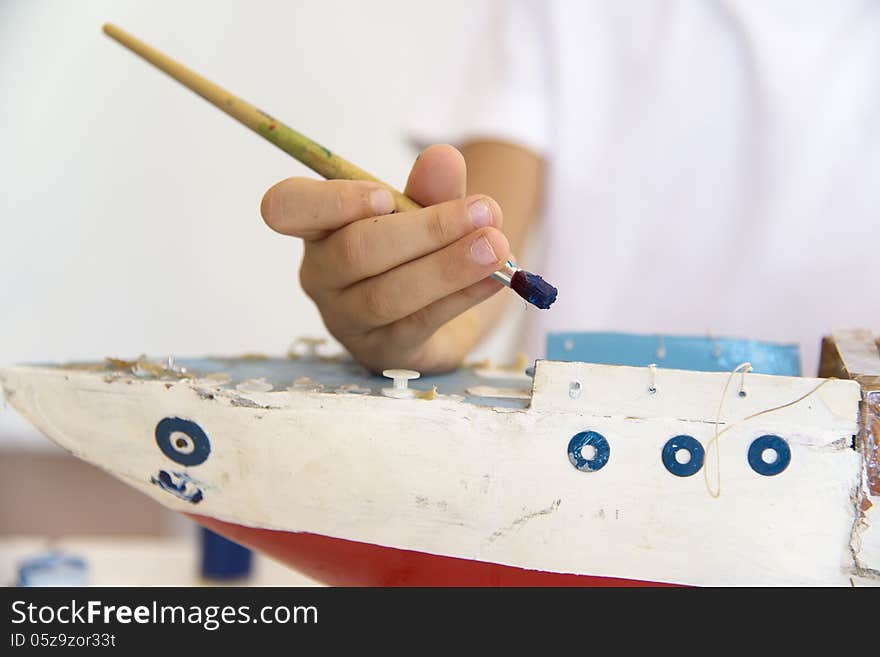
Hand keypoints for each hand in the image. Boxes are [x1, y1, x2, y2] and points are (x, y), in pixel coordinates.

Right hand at [260, 145, 511, 372]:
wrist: (438, 311)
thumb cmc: (416, 251)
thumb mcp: (425, 210)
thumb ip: (432, 186)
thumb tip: (444, 156)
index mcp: (317, 227)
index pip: (287, 208)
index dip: (332, 201)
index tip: (385, 195)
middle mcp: (321, 273)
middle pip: (355, 251)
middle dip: (424, 229)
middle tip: (483, 212)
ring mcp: (346, 318)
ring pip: (387, 294)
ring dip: (447, 267)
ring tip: (496, 247)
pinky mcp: (383, 351)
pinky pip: (419, 323)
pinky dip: (462, 297)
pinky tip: (496, 279)